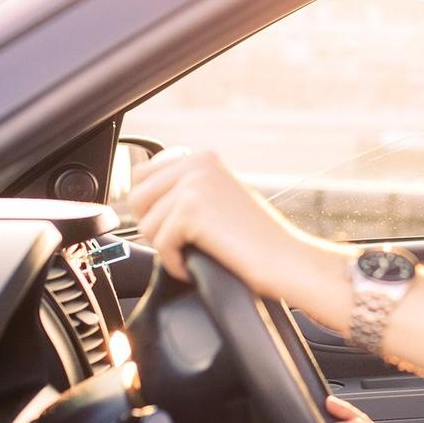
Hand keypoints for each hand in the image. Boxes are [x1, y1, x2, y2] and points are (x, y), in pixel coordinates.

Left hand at [128, 148, 318, 298]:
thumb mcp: (220, 200)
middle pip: (136, 199)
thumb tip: (140, 198)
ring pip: (146, 225)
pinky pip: (160, 245)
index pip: (142, 176)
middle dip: (155, 227)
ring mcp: (194, 184)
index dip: (151, 208)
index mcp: (202, 158)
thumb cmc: (257, 240)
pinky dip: (176, 263)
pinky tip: (199, 264)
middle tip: (186, 242)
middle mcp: (197, 163)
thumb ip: (186, 190)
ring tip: (199, 252)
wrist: (286, 259)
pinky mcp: (191, 210)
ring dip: (168, 247)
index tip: (173, 227)